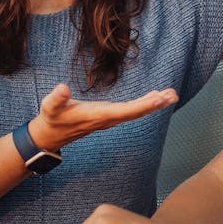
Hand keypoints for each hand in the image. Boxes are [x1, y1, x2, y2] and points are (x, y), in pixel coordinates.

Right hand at [28, 84, 177, 151]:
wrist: (50, 135)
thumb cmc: (51, 118)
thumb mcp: (50, 107)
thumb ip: (56, 98)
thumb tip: (62, 88)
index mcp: (97, 116)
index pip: (124, 111)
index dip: (141, 106)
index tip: (158, 100)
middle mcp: (107, 119)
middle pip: (136, 112)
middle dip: (154, 104)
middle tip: (172, 95)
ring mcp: (110, 118)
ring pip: (136, 112)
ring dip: (154, 104)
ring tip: (171, 95)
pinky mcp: (110, 116)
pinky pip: (132, 110)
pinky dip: (146, 103)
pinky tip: (157, 97)